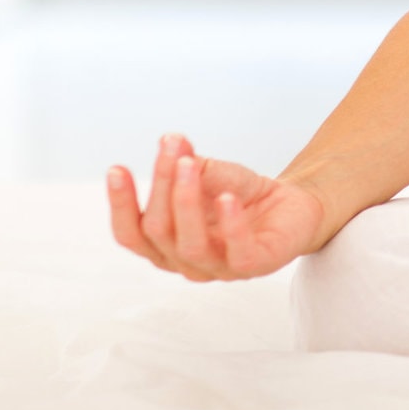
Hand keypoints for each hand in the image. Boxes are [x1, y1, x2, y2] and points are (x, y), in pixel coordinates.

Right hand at [106, 133, 326, 281]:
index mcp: (166, 245)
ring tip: (190, 165)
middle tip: (172, 151)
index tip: (117, 169)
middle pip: (159, 231)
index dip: (121, 205)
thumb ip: (185, 162)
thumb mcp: (208, 174)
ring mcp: (219, 269)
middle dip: (162, 187)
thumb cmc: (239, 194)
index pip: (131, 234)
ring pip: (190, 245)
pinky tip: (227, 198)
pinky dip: (230, 225)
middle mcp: (186, 263)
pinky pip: (238, 253)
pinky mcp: (255, 266)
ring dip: (186, 202)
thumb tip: (170, 140)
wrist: (291, 203)